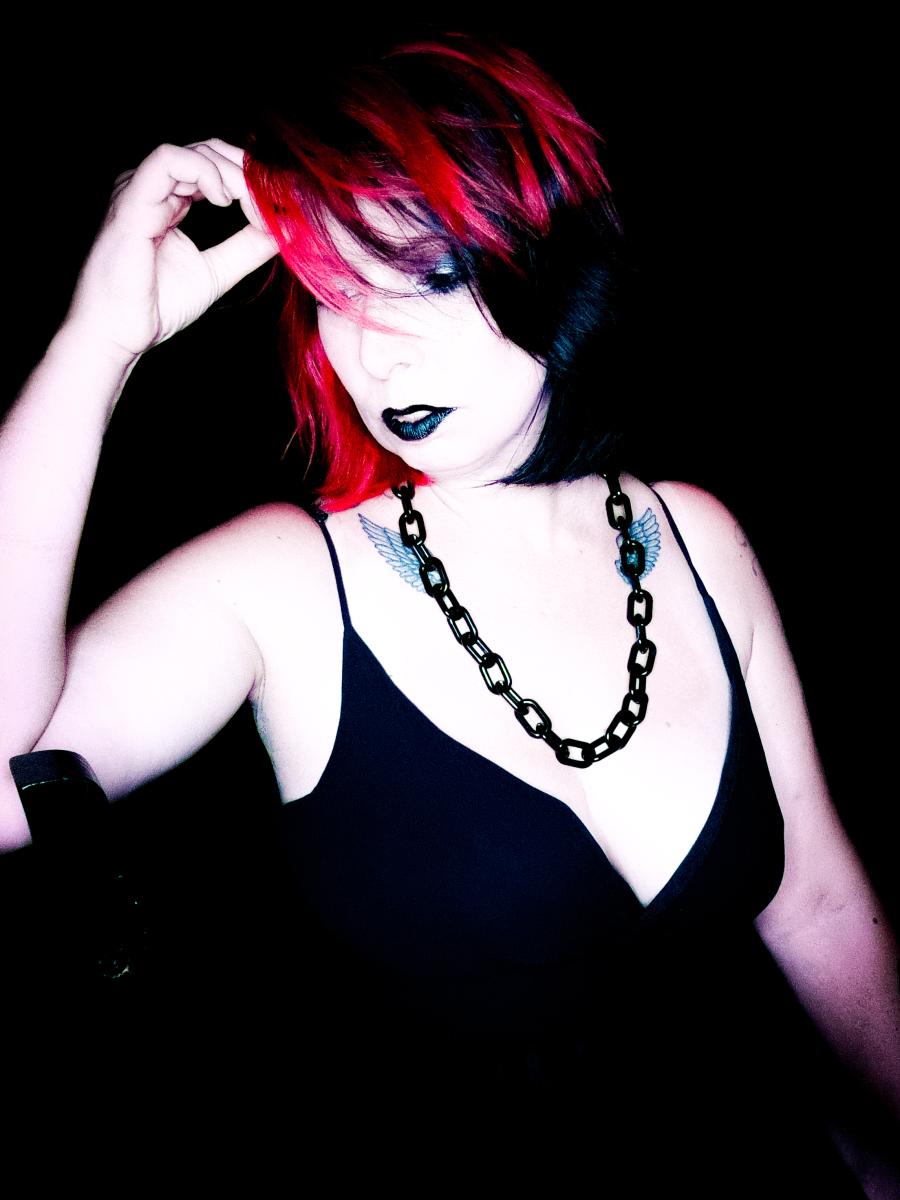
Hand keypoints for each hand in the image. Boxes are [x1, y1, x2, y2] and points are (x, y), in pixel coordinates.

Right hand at [64, 138, 279, 364]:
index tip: (280, 206)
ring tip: (251, 204)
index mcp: (169, 199)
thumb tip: (283, 227)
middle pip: (209, 151)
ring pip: (194, 151)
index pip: (215, 166)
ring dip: (233, 173)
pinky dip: (204, 172)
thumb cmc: (154, 306)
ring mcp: (139, 189)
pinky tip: (224, 199)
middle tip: (274, 201)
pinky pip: (168, 161)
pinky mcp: (131, 200)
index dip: (251, 180)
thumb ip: (247, 247)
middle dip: (248, 171)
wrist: (116, 333)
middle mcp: (153, 187)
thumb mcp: (217, 271)